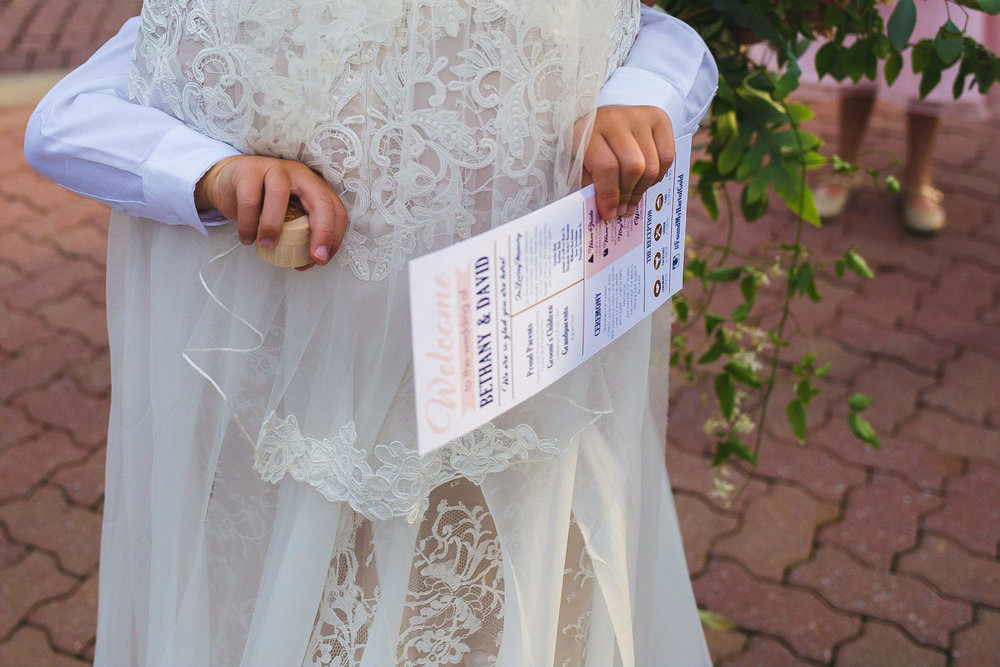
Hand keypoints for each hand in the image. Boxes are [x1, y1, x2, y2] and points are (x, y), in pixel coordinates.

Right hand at [195, 155, 347, 267]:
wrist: (231, 183)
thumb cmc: (264, 203)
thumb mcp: (288, 215)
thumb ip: (299, 233)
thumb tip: (306, 262)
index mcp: (314, 186)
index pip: (335, 209)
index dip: (334, 236)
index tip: (322, 259)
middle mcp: (300, 174)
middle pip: (320, 200)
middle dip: (322, 231)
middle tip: (314, 257)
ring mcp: (274, 169)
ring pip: (279, 194)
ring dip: (274, 226)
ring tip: (266, 246)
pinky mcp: (249, 170)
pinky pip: (249, 200)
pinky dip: (248, 223)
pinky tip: (247, 239)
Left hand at [582, 105, 673, 220]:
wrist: (601, 119)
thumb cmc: (586, 146)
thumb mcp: (577, 165)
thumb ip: (589, 186)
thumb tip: (608, 211)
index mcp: (589, 130)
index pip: (607, 167)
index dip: (610, 196)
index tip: (609, 213)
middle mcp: (616, 119)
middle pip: (634, 167)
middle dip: (628, 195)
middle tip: (622, 209)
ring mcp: (640, 116)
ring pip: (652, 165)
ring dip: (642, 189)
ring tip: (632, 198)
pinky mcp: (659, 118)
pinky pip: (667, 156)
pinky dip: (658, 175)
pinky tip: (645, 180)